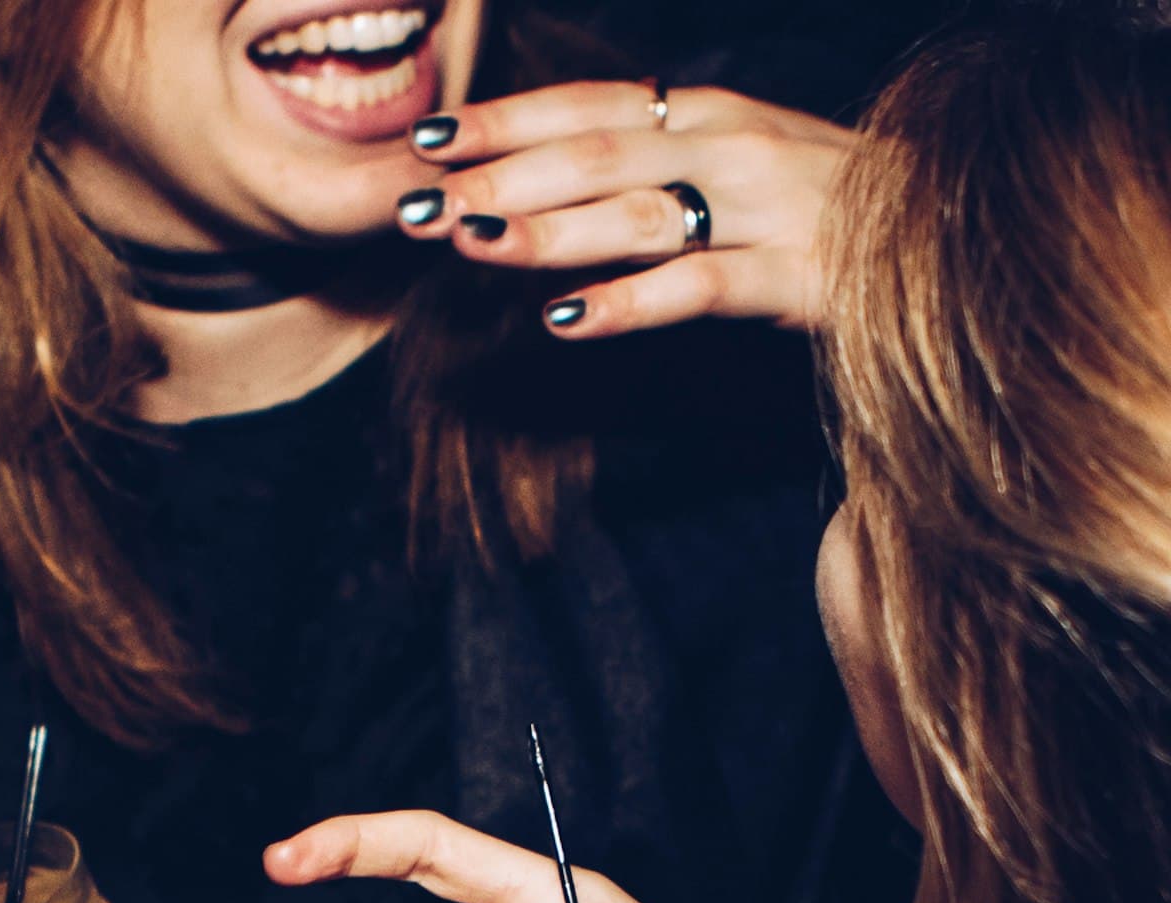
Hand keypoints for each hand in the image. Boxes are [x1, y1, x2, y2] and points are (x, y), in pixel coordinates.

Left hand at [397, 79, 852, 333]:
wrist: (959, 231)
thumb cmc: (826, 208)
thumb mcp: (734, 168)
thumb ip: (649, 172)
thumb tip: (545, 193)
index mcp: (708, 114)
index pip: (587, 106)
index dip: (504, 120)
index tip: (428, 139)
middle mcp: (732, 144)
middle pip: (595, 154)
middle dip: (498, 179)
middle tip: (418, 208)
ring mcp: (766, 208)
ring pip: (635, 212)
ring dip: (545, 230)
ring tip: (470, 245)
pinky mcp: (796, 278)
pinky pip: (695, 287)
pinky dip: (623, 303)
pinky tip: (560, 321)